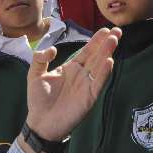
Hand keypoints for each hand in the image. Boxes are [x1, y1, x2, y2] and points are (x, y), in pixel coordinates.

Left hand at [24, 27, 120, 141]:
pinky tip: (109, 61)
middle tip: (117, 31)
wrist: (40, 123)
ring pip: (99, 67)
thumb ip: (40, 59)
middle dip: (106, 43)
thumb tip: (53, 49)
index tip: (105, 30)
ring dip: (107, 54)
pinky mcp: (88, 98)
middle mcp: (81, 75)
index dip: (96, 41)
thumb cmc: (38, 100)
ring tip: (114, 40)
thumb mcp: (34, 75)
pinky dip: (103, 73)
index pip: (86, 51)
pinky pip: (97, 83)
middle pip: (96, 56)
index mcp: (70, 68)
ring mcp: (86, 86)